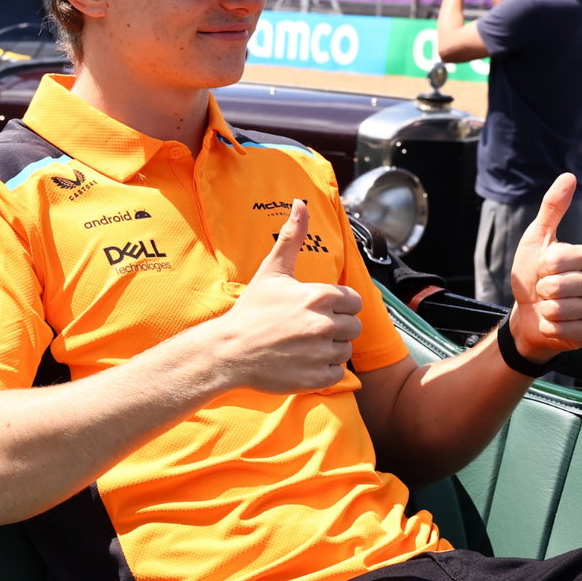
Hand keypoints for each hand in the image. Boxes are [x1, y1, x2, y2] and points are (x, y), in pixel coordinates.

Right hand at [214, 200, 363, 394]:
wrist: (228, 350)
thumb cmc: (251, 309)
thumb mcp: (272, 270)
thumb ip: (292, 237)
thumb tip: (301, 203)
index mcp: (321, 296)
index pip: (353, 301)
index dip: (337, 305)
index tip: (314, 309)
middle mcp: (326, 324)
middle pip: (353, 327)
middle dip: (335, 328)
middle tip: (306, 329)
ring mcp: (322, 353)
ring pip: (345, 350)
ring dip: (329, 349)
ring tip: (302, 346)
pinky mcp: (317, 377)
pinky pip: (336, 374)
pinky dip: (322, 371)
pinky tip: (301, 362)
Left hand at [507, 174, 581, 361]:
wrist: (528, 313)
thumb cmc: (532, 274)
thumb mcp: (537, 239)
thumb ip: (552, 208)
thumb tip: (569, 175)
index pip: (558, 260)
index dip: (541, 267)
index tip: (542, 269)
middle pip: (560, 286)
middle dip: (541, 290)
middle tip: (544, 291)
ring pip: (563, 310)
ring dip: (545, 310)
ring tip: (549, 307)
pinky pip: (568, 331)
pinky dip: (552, 329)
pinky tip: (555, 324)